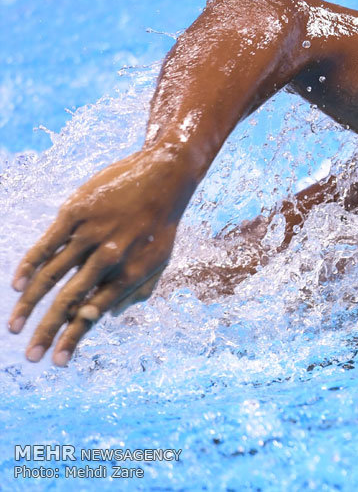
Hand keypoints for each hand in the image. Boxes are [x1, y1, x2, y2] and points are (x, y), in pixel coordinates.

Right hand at [7, 149, 192, 365]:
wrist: (165, 175)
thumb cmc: (161, 223)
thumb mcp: (160, 261)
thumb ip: (139, 290)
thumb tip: (112, 315)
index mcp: (130, 273)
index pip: (95, 313)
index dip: (74, 338)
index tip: (57, 362)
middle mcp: (109, 258)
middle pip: (69, 302)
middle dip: (47, 332)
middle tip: (30, 357)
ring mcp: (90, 235)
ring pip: (52, 276)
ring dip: (29, 305)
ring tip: (14, 327)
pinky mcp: (76, 213)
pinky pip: (47, 244)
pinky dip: (30, 266)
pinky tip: (18, 285)